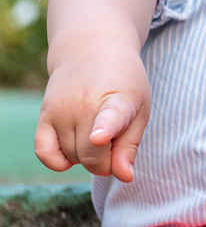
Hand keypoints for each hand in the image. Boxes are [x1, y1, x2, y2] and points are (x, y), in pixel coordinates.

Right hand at [35, 46, 150, 182]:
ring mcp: (60, 110)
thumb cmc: (123, 84)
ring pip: (71, 158)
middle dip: (106, 163)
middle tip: (116, 144)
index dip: (104, 129)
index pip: (110, 117)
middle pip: (91, 157)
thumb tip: (123, 177)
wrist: (92, 49)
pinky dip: (59, 161)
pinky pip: (44, 153)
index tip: (98, 138)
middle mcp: (84, 104)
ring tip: (99, 133)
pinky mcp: (44, 114)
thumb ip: (131, 145)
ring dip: (87, 158)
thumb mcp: (140, 109)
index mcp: (118, 99)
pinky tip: (75, 151)